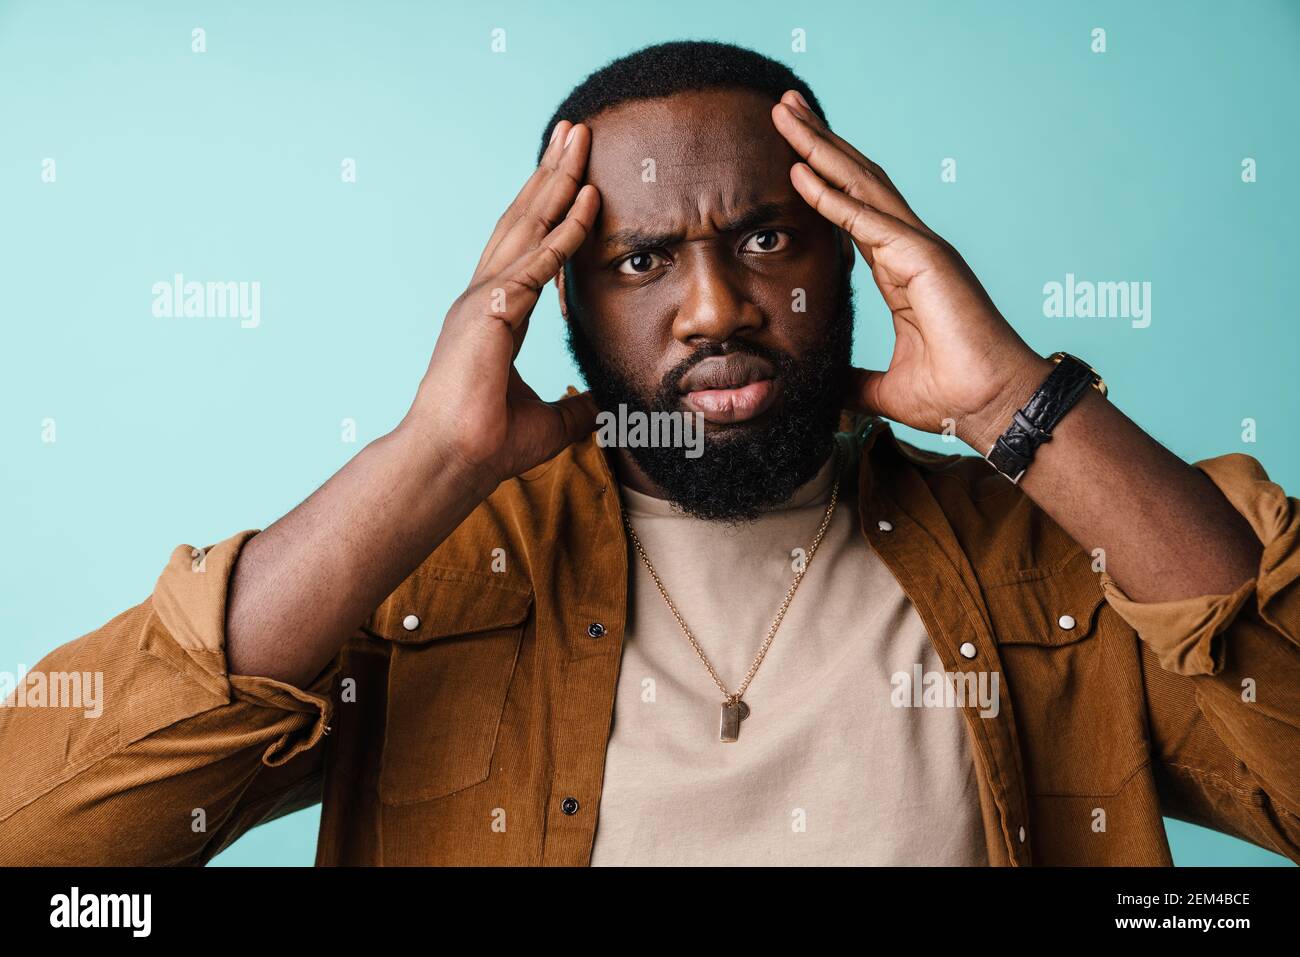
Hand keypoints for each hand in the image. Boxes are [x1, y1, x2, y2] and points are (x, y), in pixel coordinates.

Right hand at [400, 121, 601, 490]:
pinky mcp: (490, 312)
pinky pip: (537, 263)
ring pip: (527, 227)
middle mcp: (484, 296)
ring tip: (578, 141)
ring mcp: (482, 299)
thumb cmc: (488, 444)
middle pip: (524, 221)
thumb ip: (572, 406)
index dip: (551, 209)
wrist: (453, 462)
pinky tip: (586, 201)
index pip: (529, 249)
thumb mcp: (548, 422)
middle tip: (574, 132)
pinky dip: (564, 232)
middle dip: (550, 174)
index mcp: (493, 314)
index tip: (574, 175)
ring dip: (555, 182)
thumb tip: (599, 408)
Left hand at [771, 91, 1051, 452]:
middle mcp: (910, 248)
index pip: (852, 210)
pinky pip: (869, 221)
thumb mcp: (886, 389)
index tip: (788, 150)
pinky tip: (802, 172)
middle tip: (783, 107)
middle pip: (856, 180)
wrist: (994, 409)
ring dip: (819, 149)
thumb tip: (825, 389)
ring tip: (785, 115)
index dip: (821, 177)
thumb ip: (854, 382)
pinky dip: (833, 196)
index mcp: (901, 269)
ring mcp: (920, 248)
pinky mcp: (926, 260)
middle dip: (817, 141)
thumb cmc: (955, 397)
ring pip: (861, 185)